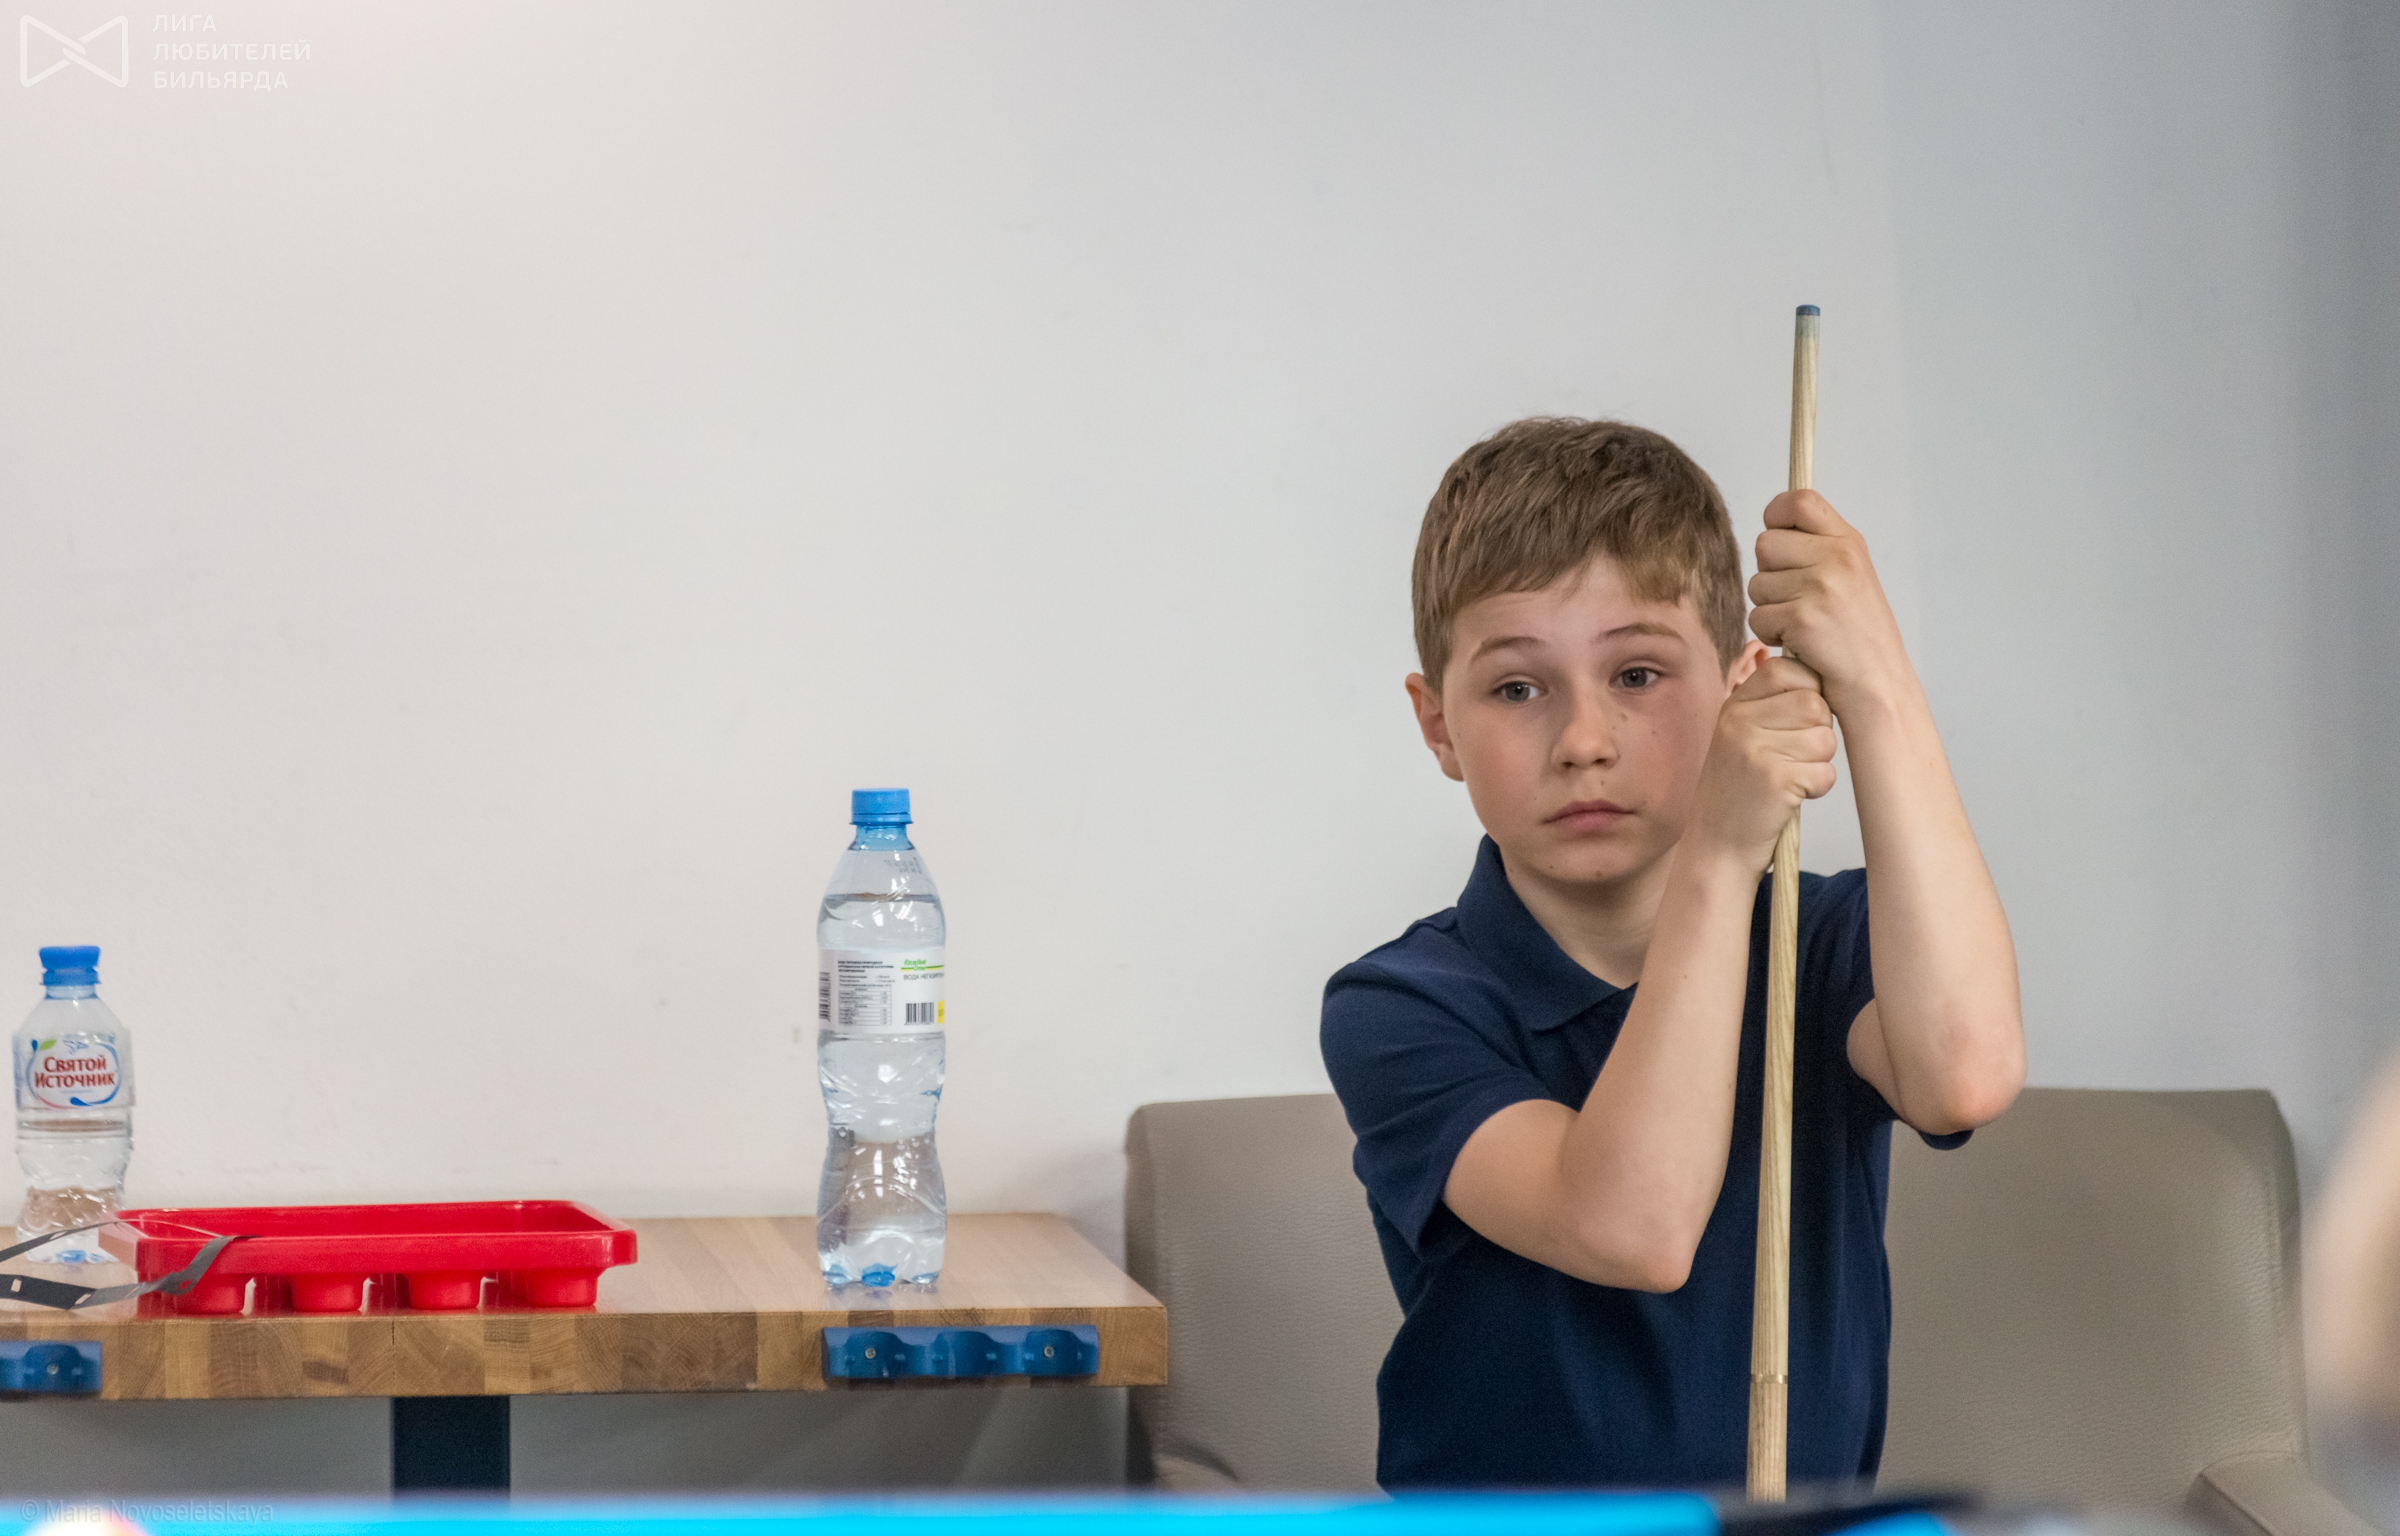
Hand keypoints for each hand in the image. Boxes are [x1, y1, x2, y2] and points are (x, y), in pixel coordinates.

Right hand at [1687, 657, 1837, 873]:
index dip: (1807, 691)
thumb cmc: (1739, 792)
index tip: (1797, 720)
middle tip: (1793, 757)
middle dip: (1818, 731)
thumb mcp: (1742, 736)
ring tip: (1789, 778)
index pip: (1788, 668)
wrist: (1717, 846)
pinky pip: (1825, 772)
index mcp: (1734, 705)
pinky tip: (1789, 797)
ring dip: (1818, 763)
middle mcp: (1739, 721)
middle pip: (1815, 703)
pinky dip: (1816, 789)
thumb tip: (1822, 672)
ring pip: (1825, 738)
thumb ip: (1773, 704)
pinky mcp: (1775, 780)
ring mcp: (1754, 749)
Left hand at [1747, 491, 1909, 716]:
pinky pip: (1758, 618)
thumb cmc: (1857, 636)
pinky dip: (1772, 635)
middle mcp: (1837, 558)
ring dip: (1770, 609)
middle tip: (1797, 600)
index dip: (1777, 515)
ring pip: (1756, 584)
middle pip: (1764, 544)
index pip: (1799, 500)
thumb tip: (1773, 526)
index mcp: (1848, 543)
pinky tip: (1800, 643)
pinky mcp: (1804, 618)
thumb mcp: (1850, 578)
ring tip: (1803, 625)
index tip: (1780, 539)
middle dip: (1770, 575)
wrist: (1878, 685)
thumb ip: (1818, 549)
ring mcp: (1821, 586)